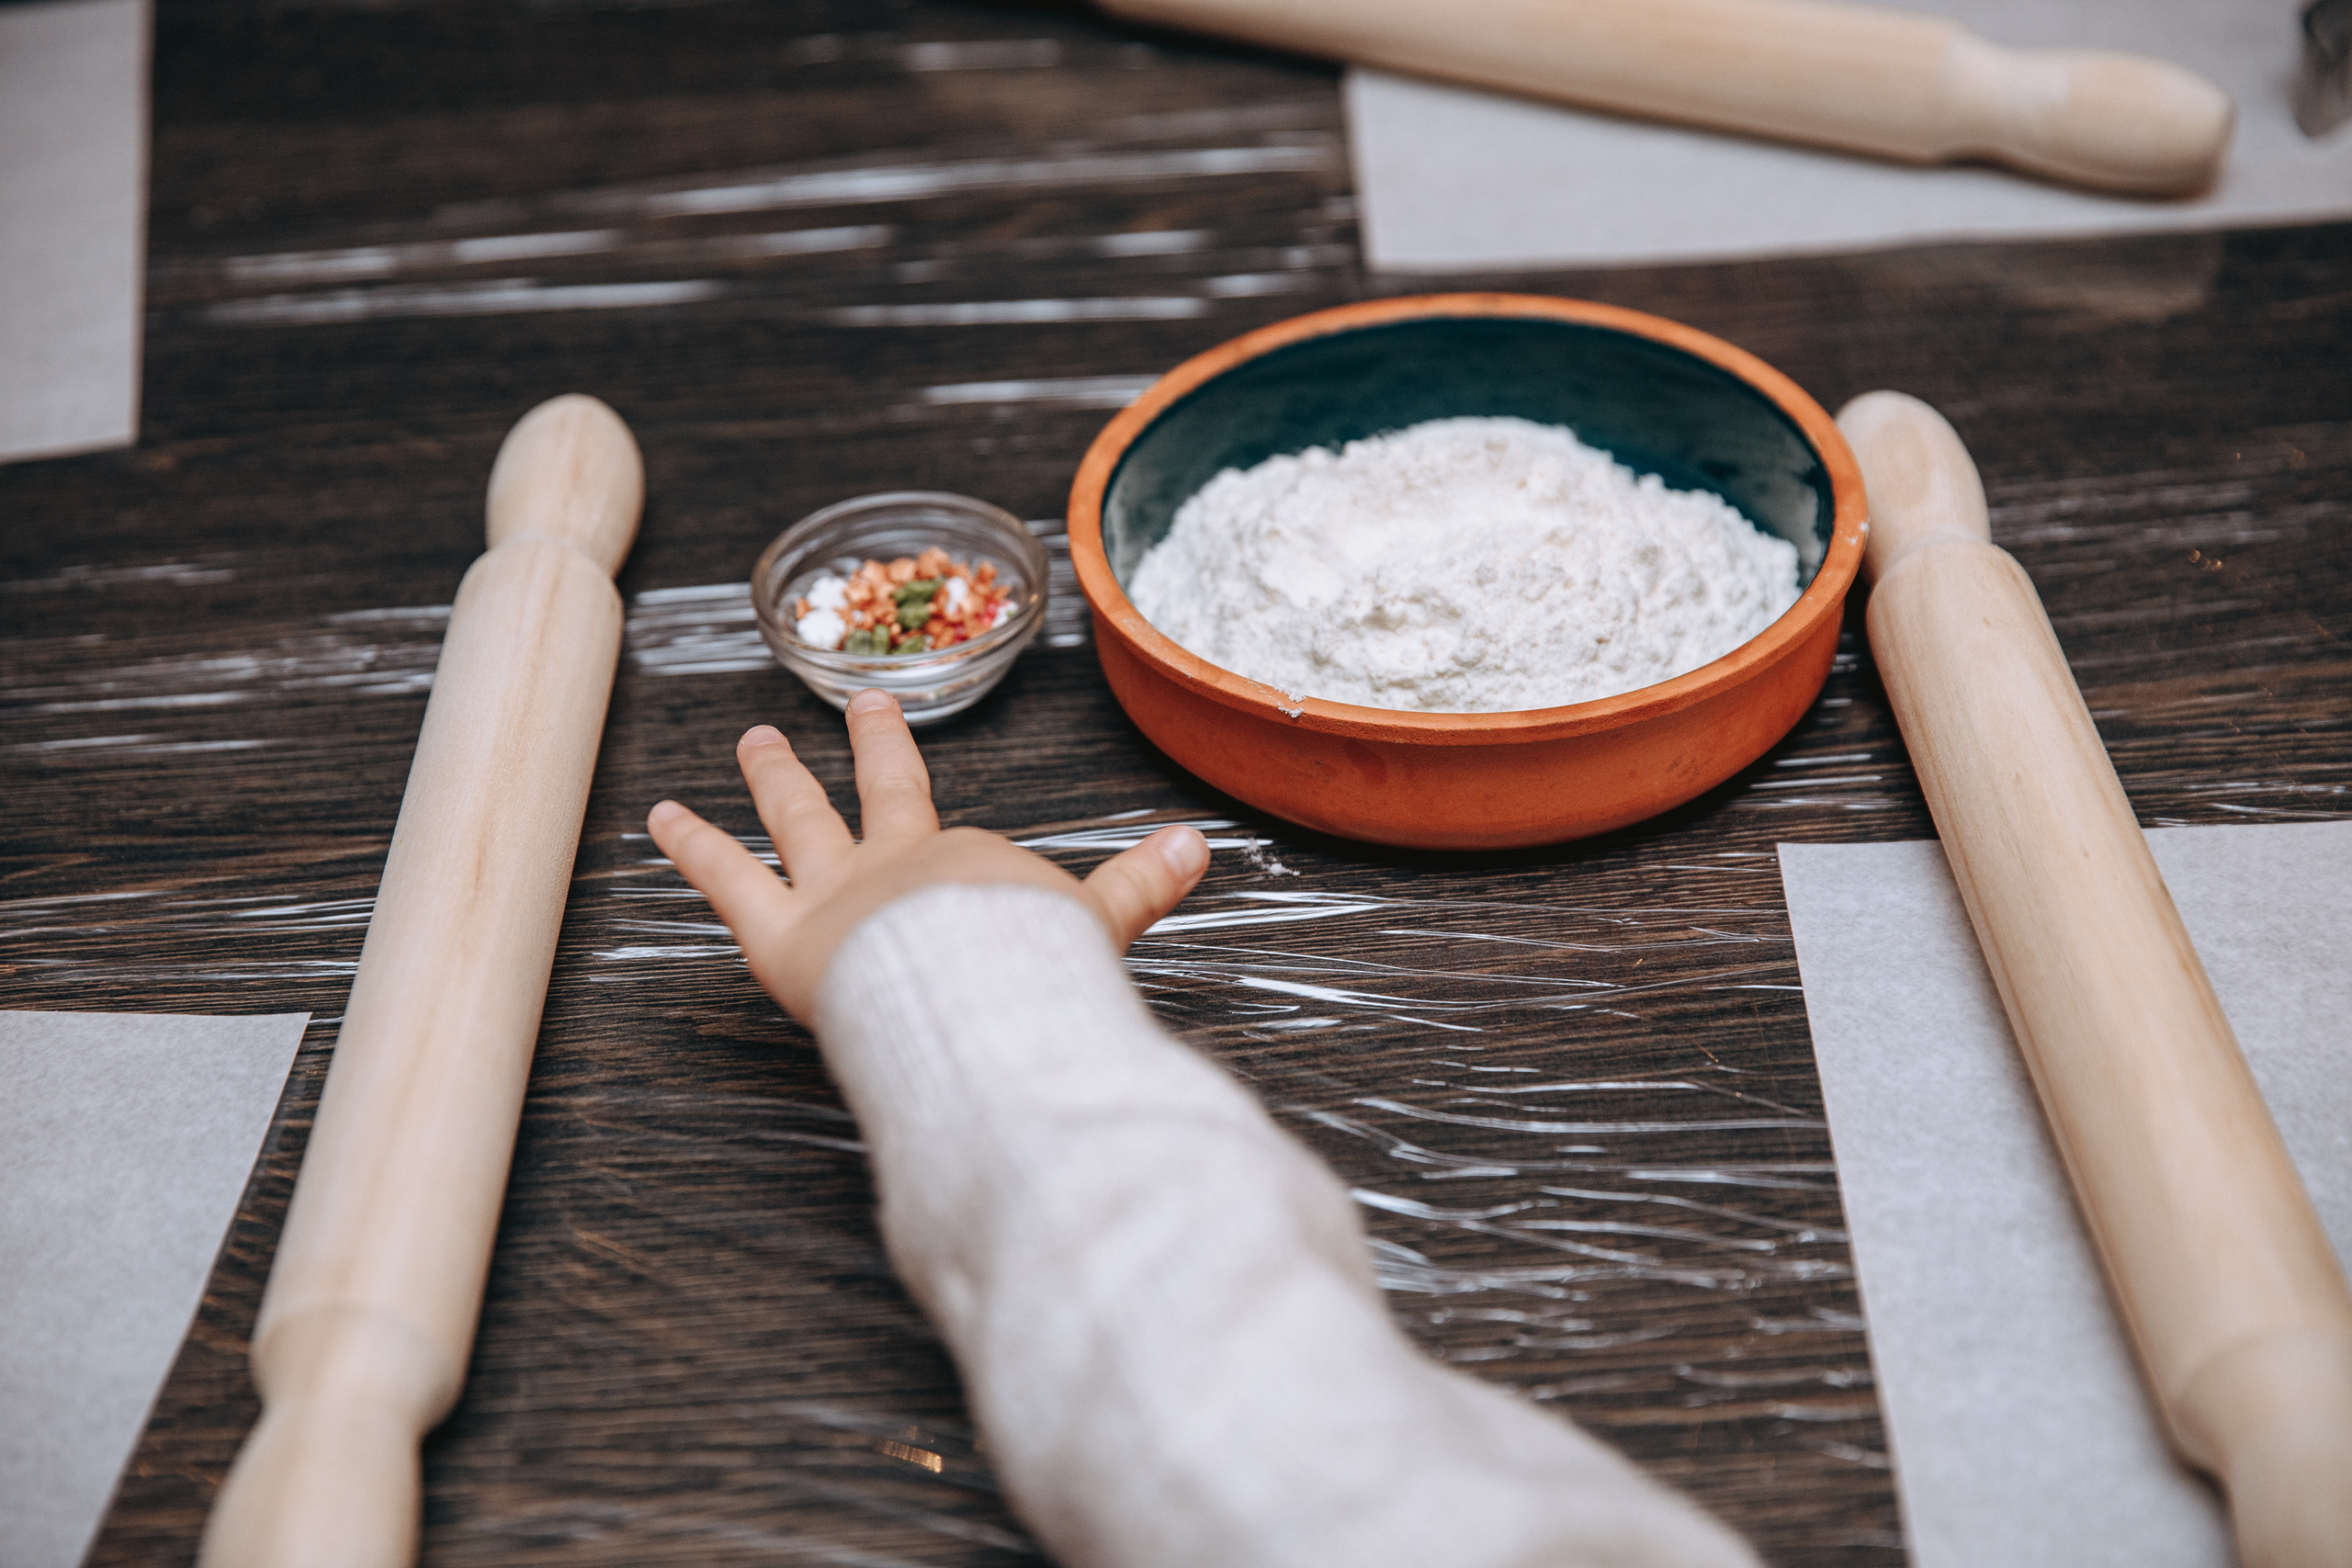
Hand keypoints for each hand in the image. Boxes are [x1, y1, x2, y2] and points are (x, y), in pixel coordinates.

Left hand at [647, 688, 1211, 1022]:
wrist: (978, 992)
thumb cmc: (1037, 973)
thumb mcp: (1098, 924)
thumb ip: (1138, 886)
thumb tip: (1199, 843)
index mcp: (969, 867)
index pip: (965, 843)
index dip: (962, 830)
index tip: (971, 817)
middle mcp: (900, 864)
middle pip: (882, 794)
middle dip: (872, 747)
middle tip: (860, 705)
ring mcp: (835, 892)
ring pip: (799, 823)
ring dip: (775, 779)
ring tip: (753, 741)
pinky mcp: (781, 935)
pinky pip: (727, 881)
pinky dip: (693, 845)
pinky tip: (658, 814)